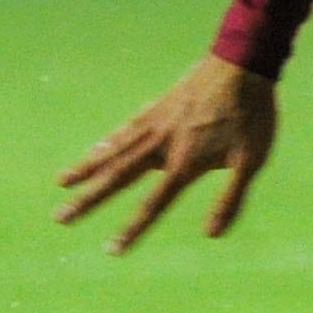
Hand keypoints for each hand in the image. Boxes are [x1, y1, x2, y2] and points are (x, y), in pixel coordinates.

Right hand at [58, 54, 278, 252]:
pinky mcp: (157, 108)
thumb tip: (211, 236)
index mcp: (185, 163)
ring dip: (86, 168)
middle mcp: (162, 145)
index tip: (110, 250)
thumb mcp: (251, 161)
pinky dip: (105, 142)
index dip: (132, 229)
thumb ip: (230, 199)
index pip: (153, 204)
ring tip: (61, 183)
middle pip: (118, 177)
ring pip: (113, 151)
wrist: (243, 62)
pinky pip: (124, 129)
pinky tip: (93, 150)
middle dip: (88, 200)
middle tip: (59, 217)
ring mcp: (155, 124)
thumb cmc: (253, 115)